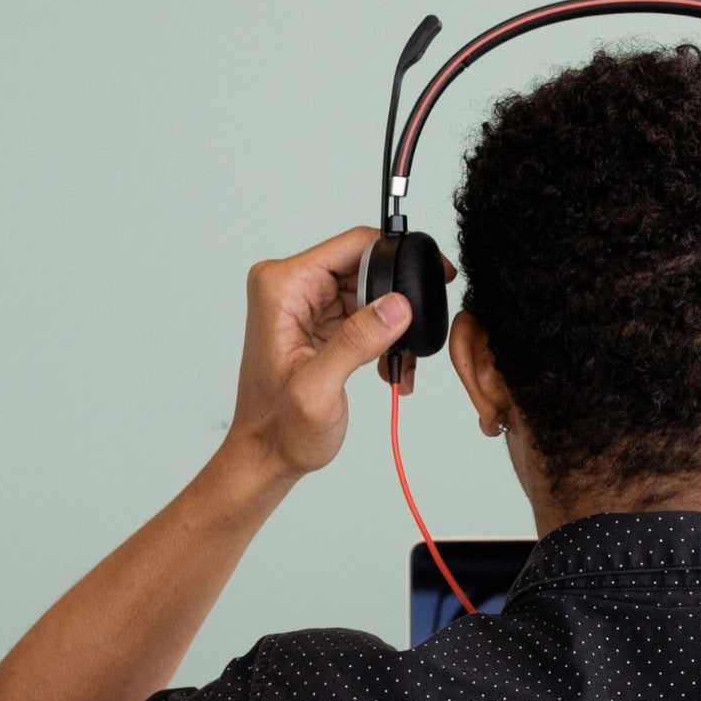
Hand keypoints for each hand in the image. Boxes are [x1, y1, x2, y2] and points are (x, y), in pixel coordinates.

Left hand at [225, 227, 433, 479]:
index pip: (352, 245)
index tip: (433, 272)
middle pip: (365, 266)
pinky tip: (387, 364)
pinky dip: (383, 336)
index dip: (397, 254)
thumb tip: (397, 305)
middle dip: (395, 301)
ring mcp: (304, 303)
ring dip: (391, 325)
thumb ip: (356, 342)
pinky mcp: (318, 320)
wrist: (268, 456)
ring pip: (370, 290)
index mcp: (282, 287)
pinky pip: (364, 311)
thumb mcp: (319, 389)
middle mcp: (290, 286)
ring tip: (397, 361)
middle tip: (409, 338)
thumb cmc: (280, 429)